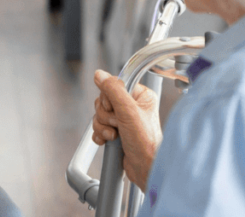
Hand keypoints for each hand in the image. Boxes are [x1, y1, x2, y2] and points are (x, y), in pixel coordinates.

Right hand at [92, 69, 161, 190]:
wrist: (145, 168)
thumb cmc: (145, 143)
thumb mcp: (128, 111)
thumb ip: (113, 90)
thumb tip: (100, 75)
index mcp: (140, 96)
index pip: (114, 85)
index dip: (109, 97)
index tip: (114, 107)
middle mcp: (132, 107)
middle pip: (104, 101)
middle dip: (106, 115)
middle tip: (117, 124)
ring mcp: (124, 120)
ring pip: (100, 115)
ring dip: (103, 126)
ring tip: (114, 135)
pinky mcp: (117, 132)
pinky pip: (99, 127)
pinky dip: (100, 135)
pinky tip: (108, 141)